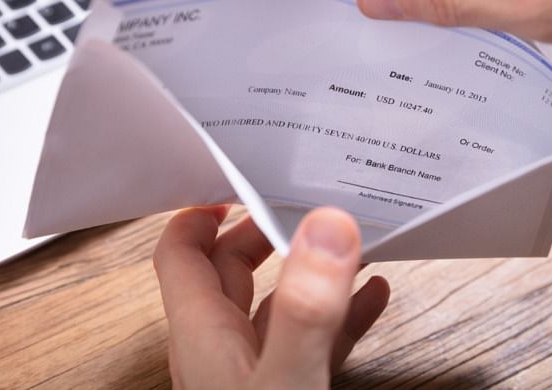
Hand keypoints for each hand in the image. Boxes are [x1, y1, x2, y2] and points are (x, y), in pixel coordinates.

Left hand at [153, 206, 389, 389]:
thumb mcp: (286, 378)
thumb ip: (305, 307)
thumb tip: (327, 227)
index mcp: (203, 335)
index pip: (182, 254)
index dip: (202, 213)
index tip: (240, 182)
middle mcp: (220, 349)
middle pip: (229, 271)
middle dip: (264, 231)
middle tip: (303, 203)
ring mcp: (252, 370)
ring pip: (274, 304)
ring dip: (309, 271)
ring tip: (349, 243)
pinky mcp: (287, 387)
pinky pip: (309, 340)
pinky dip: (338, 314)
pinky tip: (370, 298)